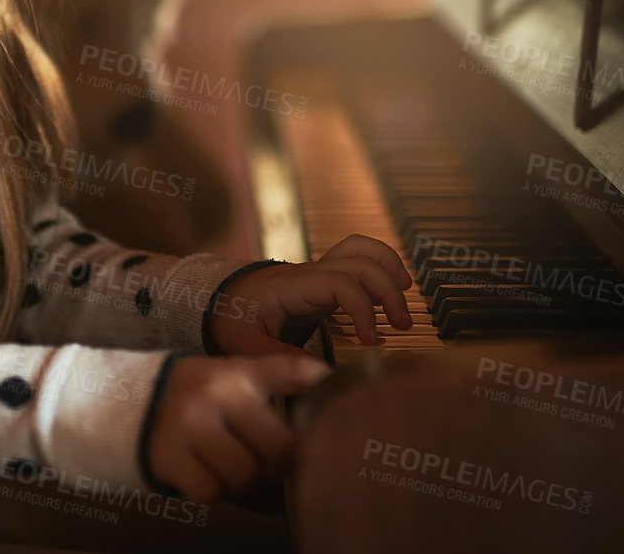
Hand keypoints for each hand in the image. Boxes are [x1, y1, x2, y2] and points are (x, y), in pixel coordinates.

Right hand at [146, 353, 331, 502]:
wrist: (114, 401)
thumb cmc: (183, 395)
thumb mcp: (221, 374)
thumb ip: (267, 381)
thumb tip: (325, 391)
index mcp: (235, 370)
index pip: (291, 371)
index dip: (323, 387)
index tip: (341, 401)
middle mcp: (216, 393)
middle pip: (278, 445)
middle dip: (276, 461)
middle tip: (265, 461)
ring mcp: (190, 425)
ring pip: (244, 474)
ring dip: (239, 479)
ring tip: (223, 464)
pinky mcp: (167, 456)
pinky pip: (210, 491)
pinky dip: (209, 490)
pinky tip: (198, 472)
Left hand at [208, 234, 414, 357]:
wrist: (217, 296)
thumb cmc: (229, 317)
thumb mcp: (244, 343)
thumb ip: (278, 357)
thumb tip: (319, 375)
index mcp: (292, 287)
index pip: (340, 283)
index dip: (362, 309)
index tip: (372, 342)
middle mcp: (308, 272)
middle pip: (359, 263)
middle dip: (387, 290)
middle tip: (402, 326)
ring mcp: (316, 271)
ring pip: (360, 249)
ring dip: (388, 266)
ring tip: (406, 295)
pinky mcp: (322, 278)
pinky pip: (356, 256)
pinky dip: (379, 263)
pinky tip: (393, 285)